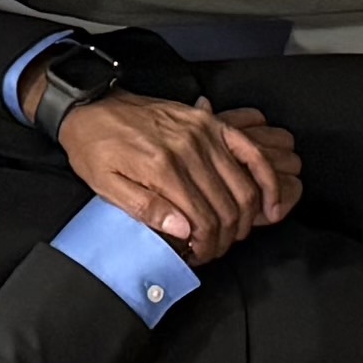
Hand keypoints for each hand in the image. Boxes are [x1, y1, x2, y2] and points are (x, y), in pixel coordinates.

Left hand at [53, 91, 304, 257]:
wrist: (92, 106)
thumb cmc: (95, 147)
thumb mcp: (106, 185)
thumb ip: (146, 209)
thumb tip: (183, 230)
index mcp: (161, 168)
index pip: (202, 221)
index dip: (207, 246)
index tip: (200, 255)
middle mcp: (188, 150)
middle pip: (227, 207)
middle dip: (226, 237)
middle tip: (216, 249)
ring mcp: (203, 133)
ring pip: (243, 186)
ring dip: (247, 217)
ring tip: (235, 232)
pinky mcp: (210, 122)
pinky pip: (250, 151)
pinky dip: (266, 178)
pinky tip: (270, 201)